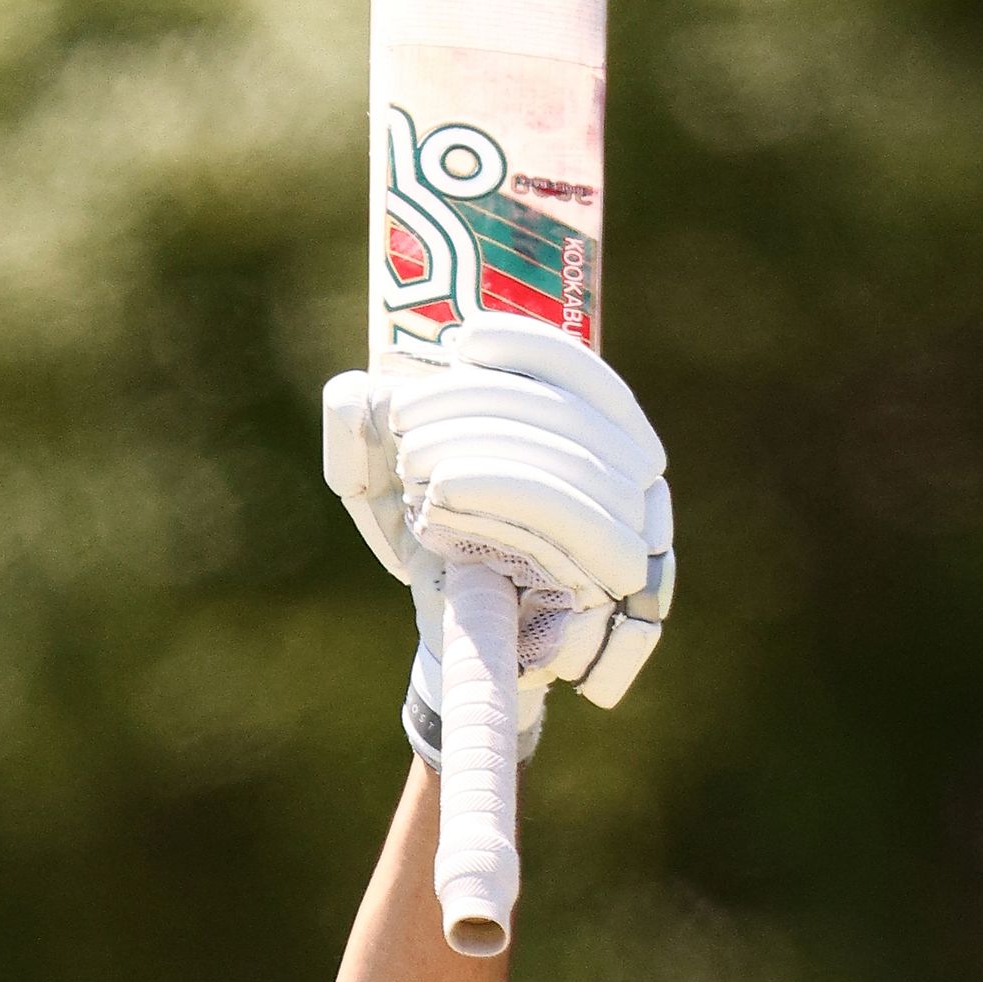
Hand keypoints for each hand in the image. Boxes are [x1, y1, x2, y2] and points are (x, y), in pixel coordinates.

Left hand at [322, 319, 674, 758]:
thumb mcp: (384, 482)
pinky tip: (437, 507)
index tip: (466, 341)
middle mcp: (631, 484)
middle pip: (570, 418)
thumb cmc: (432, 542)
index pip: (585, 376)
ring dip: (484, 454)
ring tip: (415, 469)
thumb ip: (361, 433)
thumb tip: (351, 392)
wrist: (455, 640)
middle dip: (478, 405)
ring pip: (573, 471)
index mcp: (595, 438)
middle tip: (404, 423)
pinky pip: (561, 536)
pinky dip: (496, 504)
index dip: (533, 348)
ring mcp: (628, 540)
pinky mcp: (602, 594)